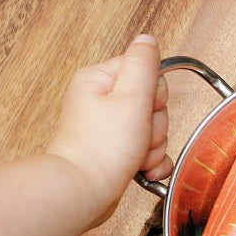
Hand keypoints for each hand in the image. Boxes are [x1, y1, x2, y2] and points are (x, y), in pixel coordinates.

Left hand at [46, 34, 172, 224]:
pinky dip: (150, 163)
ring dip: (153, 147)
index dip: (154, 94)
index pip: (146, 72)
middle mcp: (101, 102)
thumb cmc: (101, 149)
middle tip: (138, 137)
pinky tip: (144, 171)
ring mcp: (108, 129)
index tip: (144, 109)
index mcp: (100, 80)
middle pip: (152, 103)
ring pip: (152, 130)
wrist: (82, 194)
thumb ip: (144, 64)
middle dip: (154, 126)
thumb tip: (147, 40)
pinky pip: (146, 151)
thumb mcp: (131, 97)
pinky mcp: (114, 152)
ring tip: (135, 157)